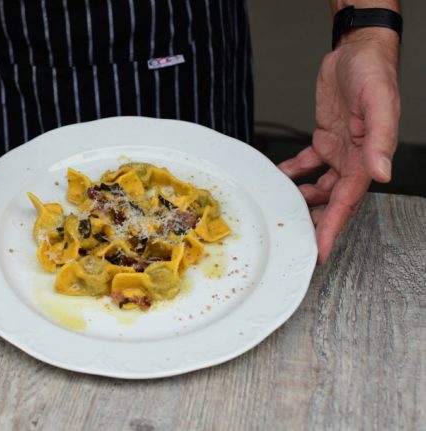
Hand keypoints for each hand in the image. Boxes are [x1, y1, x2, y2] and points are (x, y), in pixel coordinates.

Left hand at [278, 29, 399, 263]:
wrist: (357, 52)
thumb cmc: (373, 74)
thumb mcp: (379, 104)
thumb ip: (380, 140)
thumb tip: (381, 173)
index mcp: (367, 157)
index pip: (348, 201)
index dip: (334, 227)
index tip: (320, 249)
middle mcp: (353, 158)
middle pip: (333, 200)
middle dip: (317, 221)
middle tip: (296, 238)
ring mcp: (339, 150)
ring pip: (320, 186)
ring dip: (303, 199)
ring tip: (284, 209)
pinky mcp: (324, 138)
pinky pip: (307, 163)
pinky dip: (294, 172)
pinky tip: (280, 177)